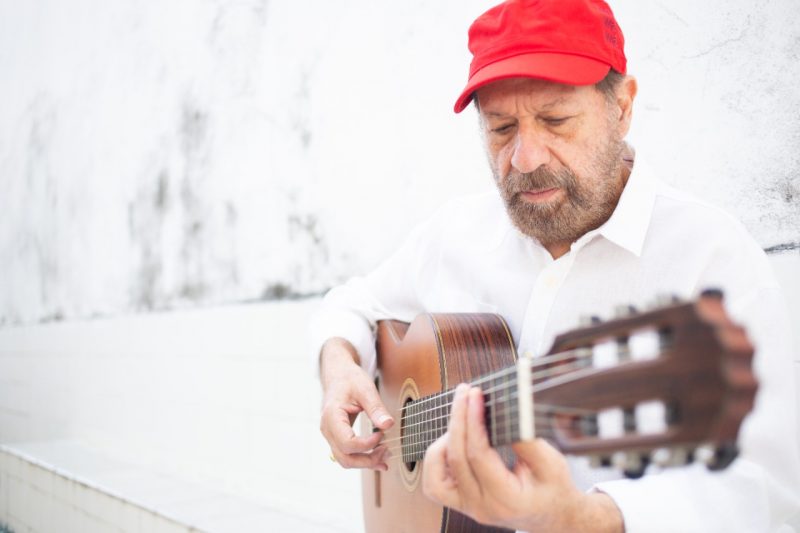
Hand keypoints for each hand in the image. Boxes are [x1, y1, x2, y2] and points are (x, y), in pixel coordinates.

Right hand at [319, 337, 393, 469]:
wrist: (338, 375)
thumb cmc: (349, 379)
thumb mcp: (365, 389)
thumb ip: (376, 408)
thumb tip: (388, 425)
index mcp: (332, 416)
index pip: (347, 443)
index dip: (367, 444)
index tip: (382, 435)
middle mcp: (327, 429)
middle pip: (345, 457)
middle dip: (367, 460)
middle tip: (387, 452)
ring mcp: (330, 435)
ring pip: (345, 460)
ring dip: (365, 462)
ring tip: (385, 456)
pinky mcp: (337, 437)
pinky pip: (347, 454)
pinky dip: (361, 458)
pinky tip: (377, 457)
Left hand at [422, 384, 622, 532]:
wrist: (552, 515)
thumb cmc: (553, 488)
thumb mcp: (551, 463)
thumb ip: (527, 440)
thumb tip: (503, 411)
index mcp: (506, 500)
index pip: (479, 455)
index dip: (474, 421)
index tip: (476, 395)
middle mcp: (482, 507)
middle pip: (456, 459)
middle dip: (459, 419)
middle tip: (465, 392)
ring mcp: (468, 508)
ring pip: (435, 476)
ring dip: (443, 442)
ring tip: (461, 419)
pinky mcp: (460, 503)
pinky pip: (435, 484)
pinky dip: (438, 460)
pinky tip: (453, 441)